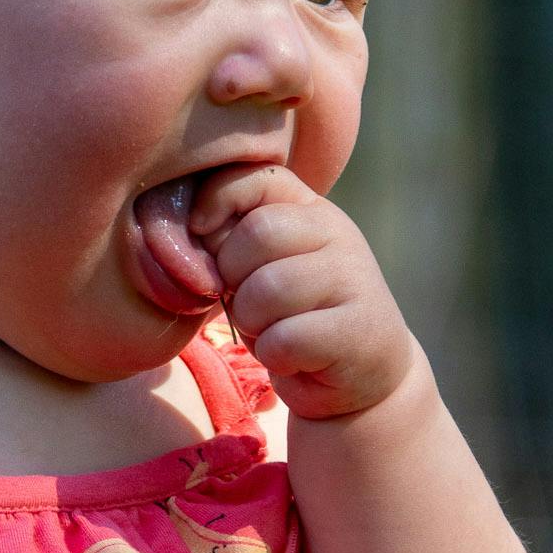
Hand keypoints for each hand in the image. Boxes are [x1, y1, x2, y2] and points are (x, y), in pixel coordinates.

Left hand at [189, 165, 415, 421]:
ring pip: (267, 289)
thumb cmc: (296, 317)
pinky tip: (292, 358)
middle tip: (247, 303)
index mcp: (311, 210)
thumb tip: (189, 232)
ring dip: (251, 321)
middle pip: (257, 233)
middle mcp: (338, 234)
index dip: (215, 205)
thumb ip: (233, 240)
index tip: (204, 240)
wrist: (363, 374)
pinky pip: (284, 339)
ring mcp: (353, 280)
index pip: (254, 178)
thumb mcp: (264, 268)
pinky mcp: (354, 331)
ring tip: (270, 331)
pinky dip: (274, 355)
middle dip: (232, 277)